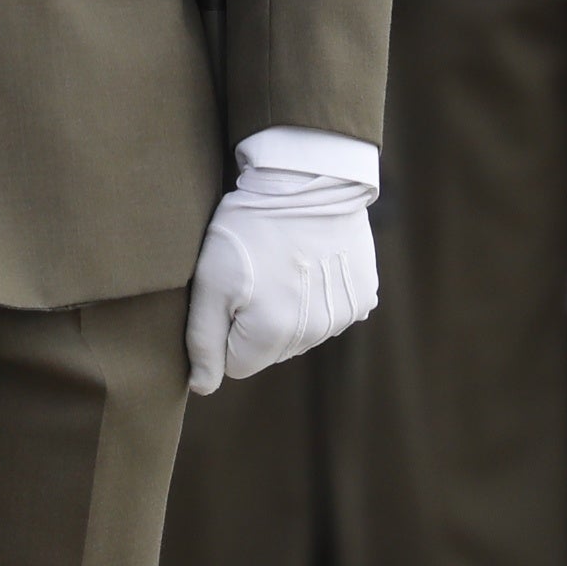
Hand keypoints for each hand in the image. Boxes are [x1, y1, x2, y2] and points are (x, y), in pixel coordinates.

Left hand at [184, 129, 382, 393]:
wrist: (308, 178)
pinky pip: (332, 312)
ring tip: (282, 261)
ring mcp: (344, 316)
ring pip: (301, 332)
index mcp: (274, 335)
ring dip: (289, 307)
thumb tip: (202, 388)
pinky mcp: (364, 295)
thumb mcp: (210, 278)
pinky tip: (311, 261)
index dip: (224, 329)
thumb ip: (203, 340)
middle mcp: (315, 335)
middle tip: (253, 272)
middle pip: (270, 350)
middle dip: (256, 321)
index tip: (227, 292)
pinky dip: (320, 293)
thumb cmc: (249, 226)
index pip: (236, 364)